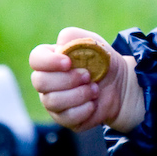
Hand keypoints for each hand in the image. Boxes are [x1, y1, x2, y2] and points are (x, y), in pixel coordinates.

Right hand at [29, 27, 143, 132]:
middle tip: (88, 75)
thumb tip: (59, 44)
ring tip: (95, 89)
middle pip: (40, 82)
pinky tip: (94, 103)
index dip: (49, 61)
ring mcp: (53, 101)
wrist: (120, 84)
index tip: (68, 62)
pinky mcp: (63, 117)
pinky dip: (84, 109)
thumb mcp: (93, 43)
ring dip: (78, 94)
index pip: (36, 58)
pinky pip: (66, 117)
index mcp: (52, 59)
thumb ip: (75, 37)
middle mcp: (47, 81)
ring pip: (52, 101)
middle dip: (67, 79)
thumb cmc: (102, 61)